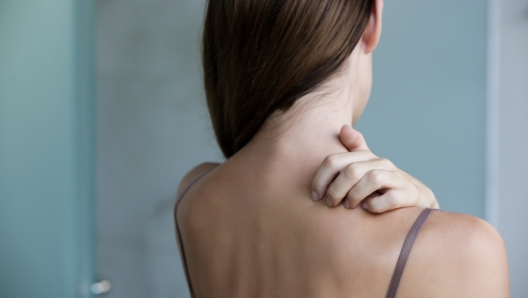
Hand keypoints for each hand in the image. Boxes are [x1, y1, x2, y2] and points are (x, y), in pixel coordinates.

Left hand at [311, 125, 438, 212]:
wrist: (418, 199)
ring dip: (355, 195)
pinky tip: (369, 209)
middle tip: (331, 204)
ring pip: (372, 179)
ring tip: (349, 207)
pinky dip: (377, 205)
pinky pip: (392, 198)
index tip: (315, 196)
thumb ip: (354, 148)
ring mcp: (397, 178)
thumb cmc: (383, 184)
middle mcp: (381, 164)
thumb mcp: (366, 166)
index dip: (320, 178)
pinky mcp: (409, 195)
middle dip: (336, 190)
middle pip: (351, 170)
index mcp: (366, 157)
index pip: (334, 161)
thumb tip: (343, 127)